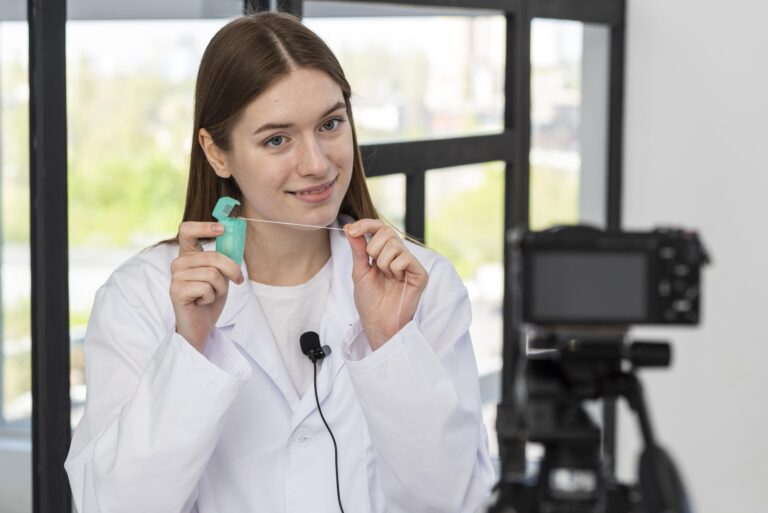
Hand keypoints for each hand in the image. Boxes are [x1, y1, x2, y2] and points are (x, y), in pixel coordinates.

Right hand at [170, 222, 244, 352]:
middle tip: (237, 280)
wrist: (201, 326)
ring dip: (221, 288)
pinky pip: (206, 287)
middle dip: (231, 270)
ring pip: (213, 274)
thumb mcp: (221, 275)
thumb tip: (235, 240)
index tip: (222, 229)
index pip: (187, 230)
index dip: (204, 226)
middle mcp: (179, 263)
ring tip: (211, 295)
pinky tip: (202, 302)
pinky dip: (212, 297)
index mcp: (188, 255)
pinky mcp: (176, 291)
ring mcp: (176, 277)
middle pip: (213, 256)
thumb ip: (224, 259)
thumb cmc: (210, 299)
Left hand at [344, 219, 427, 350]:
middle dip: (373, 248)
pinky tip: (397, 282)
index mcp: (385, 253)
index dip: (366, 225)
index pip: (379, 228)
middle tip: (374, 267)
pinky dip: (394, 270)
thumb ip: (358, 249)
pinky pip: (404, 258)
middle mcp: (400, 255)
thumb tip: (350, 226)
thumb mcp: (360, 271)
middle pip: (387, 231)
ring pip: (394, 245)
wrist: (378, 324)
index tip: (351, 230)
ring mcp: (411, 264)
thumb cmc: (370, 301)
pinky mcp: (420, 273)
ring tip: (386, 278)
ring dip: (382, 263)